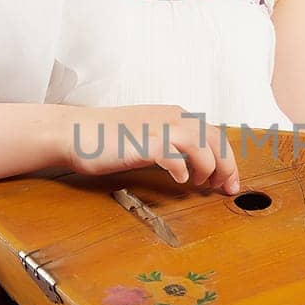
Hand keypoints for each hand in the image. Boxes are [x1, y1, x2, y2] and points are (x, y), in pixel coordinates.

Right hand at [63, 103, 240, 193]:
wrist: (74, 131)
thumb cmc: (110, 138)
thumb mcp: (151, 135)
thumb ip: (174, 145)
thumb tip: (198, 167)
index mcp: (175, 116)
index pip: (216, 134)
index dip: (228, 159)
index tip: (230, 181)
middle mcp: (171, 119)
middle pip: (215, 139)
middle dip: (226, 167)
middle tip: (225, 188)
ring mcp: (156, 129)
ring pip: (200, 145)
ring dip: (207, 168)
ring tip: (199, 184)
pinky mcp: (141, 144)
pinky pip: (172, 155)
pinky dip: (181, 169)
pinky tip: (180, 180)